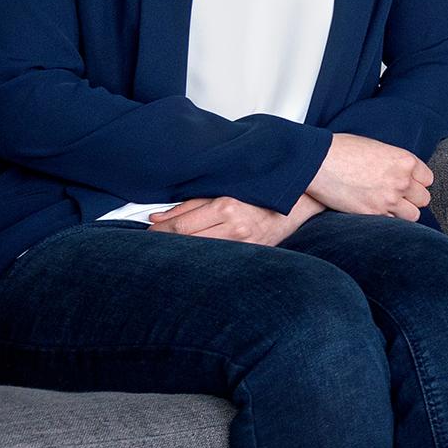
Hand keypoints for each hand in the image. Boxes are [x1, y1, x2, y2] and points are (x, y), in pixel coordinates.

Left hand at [151, 193, 320, 245]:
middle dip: (166, 243)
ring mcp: (246, 244)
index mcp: (227, 206)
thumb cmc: (261, 189)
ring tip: (170, 251)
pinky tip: (196, 257)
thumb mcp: (224, 189)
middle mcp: (236, 228)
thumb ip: (190, 203)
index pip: (181, 226)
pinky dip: (204, 258)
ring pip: (202, 254)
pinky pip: (221, 258)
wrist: (300, 199)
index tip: (147, 232)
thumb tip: (157, 217)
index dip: (159, 232)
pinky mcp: (253, 254)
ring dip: (184, 252)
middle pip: (188, 242)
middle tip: (151, 243)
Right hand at [308, 133, 431, 219]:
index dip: (417, 182)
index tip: (408, 183)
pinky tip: (375, 211)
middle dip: (412, 198)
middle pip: (423, 198)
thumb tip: (402, 172)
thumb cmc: (343, 150)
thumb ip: (394, 162)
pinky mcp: (373, 214)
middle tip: (398, 196)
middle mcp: (402, 180)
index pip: (427, 179)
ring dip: (403, 212)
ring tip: (389, 206)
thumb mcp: (377, 148)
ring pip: (413, 215)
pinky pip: (393, 223)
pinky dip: (387, 220)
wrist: (318, 162)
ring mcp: (389, 199)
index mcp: (405, 160)